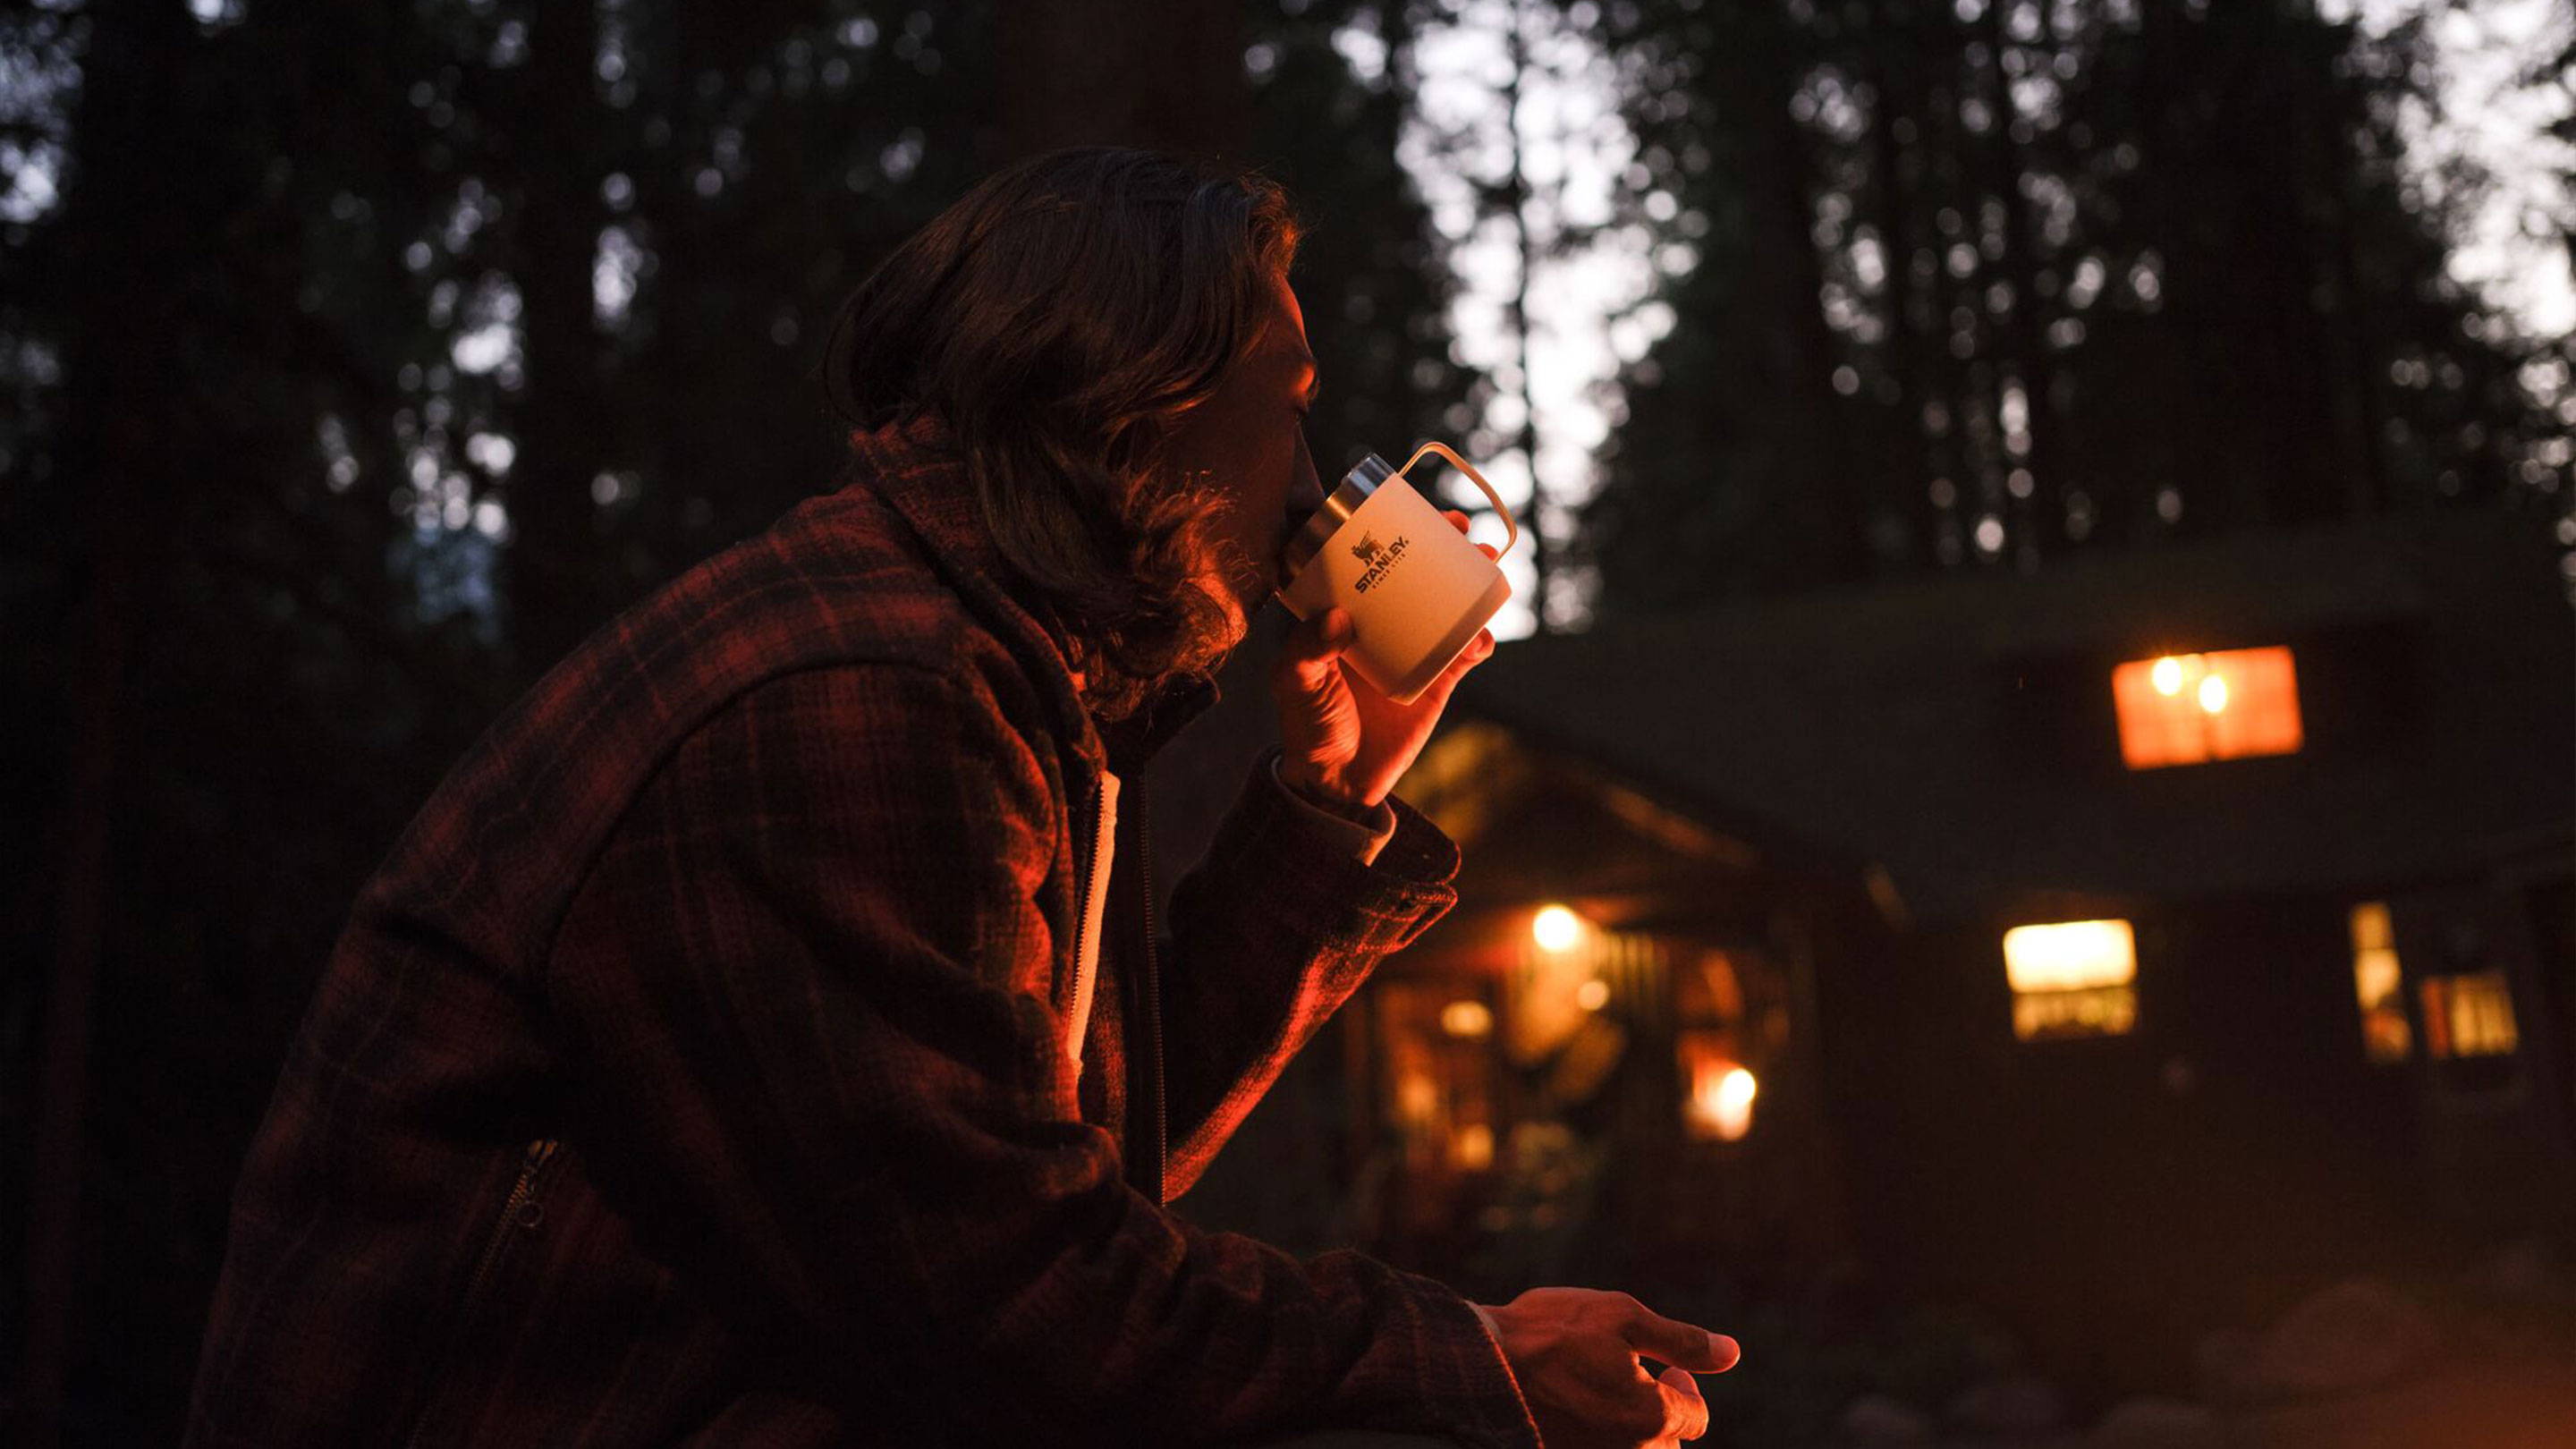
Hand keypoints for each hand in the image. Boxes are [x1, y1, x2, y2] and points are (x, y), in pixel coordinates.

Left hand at [1272, 509, 1497, 813]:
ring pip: (1451, 604)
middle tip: (1460, 528)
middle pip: (1420, 573)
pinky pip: (1466, 652)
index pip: (1371, 560)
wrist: (1339, 781)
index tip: (1410, 510)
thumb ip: (1308, 650)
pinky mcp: (1439, 680)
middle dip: (1445, 545)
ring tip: (1485, 567)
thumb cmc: (1308, 725)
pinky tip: (1480, 635)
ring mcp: (1414, 649)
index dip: (1393, 531)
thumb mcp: (1295, 682)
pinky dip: (1478, 639)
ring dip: (1474, 582)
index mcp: (1346, 613)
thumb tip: (1340, 618)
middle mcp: (1383, 625)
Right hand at [1473, 1288, 1739, 1447]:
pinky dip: (1601, 1436)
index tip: (1660, 1363)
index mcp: (1652, 1418)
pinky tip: (1577, 1405)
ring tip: (1604, 1390)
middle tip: (1635, 1375)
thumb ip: (1682, 1342)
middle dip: (1661, 1412)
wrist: (1478, 1365)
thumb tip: (1732, 1353)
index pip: (1696, 1418)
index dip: (1684, 1384)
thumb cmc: (1550, 1334)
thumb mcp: (1623, 1318)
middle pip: (1668, 1446)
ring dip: (1632, 1428)